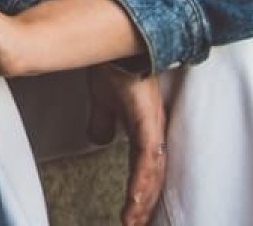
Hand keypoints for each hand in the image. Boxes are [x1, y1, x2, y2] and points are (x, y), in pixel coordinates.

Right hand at [87, 63, 167, 225]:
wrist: (114, 43)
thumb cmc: (112, 65)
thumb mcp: (102, 98)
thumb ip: (102, 119)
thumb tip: (99, 139)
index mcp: (144, 129)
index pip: (145, 169)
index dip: (142, 193)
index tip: (133, 217)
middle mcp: (153, 132)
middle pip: (153, 178)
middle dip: (145, 206)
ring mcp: (153, 129)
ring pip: (153, 174)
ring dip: (144, 200)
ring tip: (133, 222)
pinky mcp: (148, 124)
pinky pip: (148, 160)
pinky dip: (143, 182)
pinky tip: (137, 200)